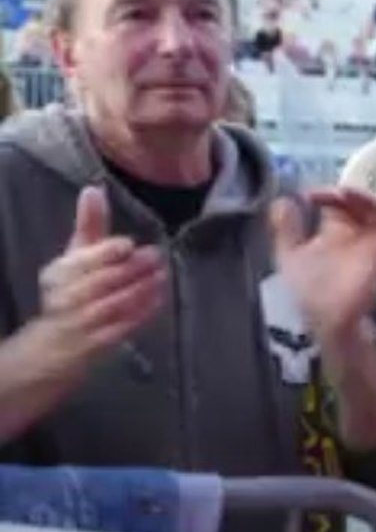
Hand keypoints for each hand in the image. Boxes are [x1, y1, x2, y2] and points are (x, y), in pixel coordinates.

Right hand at [35, 186, 165, 369]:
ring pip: (113, 305)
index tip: (128, 244)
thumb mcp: (77, 256)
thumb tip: (94, 188)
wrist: (56, 343)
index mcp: (59, 273)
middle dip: (131, 269)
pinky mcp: (98, 342)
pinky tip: (159, 298)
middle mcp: (66, 298)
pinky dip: (142, 312)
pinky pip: (123, 326)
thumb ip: (89, 224)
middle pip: (101, 282)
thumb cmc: (72, 289)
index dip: (105, 252)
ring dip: (141, 290)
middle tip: (157, 256)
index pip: (81, 261)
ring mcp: (82, 322)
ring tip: (163, 276)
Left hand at [271, 187, 375, 338]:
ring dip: (356, 195)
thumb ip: (286, 228)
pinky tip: (348, 198)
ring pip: (372, 207)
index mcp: (330, 238)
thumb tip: (283, 199)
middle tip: (326, 188)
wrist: (325, 320)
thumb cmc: (304, 292)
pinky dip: (370, 204)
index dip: (325, 194)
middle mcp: (353, 237)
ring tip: (337, 193)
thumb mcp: (288, 255)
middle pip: (356, 204)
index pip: (334, 207)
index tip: (309, 192)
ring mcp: (369, 242)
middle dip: (343, 190)